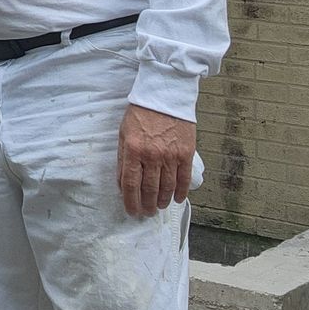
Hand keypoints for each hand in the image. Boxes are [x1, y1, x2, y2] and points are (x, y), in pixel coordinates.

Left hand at [117, 103, 194, 217]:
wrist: (164, 96)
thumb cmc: (141, 114)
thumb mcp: (123, 134)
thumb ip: (123, 159)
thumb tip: (123, 183)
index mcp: (133, 150)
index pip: (130, 184)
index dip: (130, 201)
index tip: (131, 211)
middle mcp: (151, 156)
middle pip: (149, 189)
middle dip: (146, 205)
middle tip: (146, 213)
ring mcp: (170, 155)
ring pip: (167, 187)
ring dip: (162, 201)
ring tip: (159, 207)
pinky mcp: (186, 153)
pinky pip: (184, 179)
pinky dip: (181, 192)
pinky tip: (178, 199)